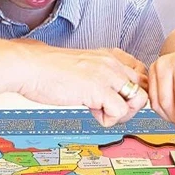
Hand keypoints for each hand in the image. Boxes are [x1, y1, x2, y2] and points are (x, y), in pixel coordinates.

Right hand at [16, 43, 148, 126]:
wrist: (30, 67)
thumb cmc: (49, 69)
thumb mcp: (83, 66)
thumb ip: (100, 76)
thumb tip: (109, 96)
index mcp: (109, 55)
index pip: (142, 73)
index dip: (133, 90)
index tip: (118, 98)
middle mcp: (111, 62)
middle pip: (144, 87)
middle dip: (132, 104)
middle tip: (110, 109)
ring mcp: (107, 74)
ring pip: (139, 100)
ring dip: (123, 113)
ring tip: (102, 112)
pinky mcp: (98, 89)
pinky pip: (120, 111)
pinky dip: (108, 119)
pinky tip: (92, 112)